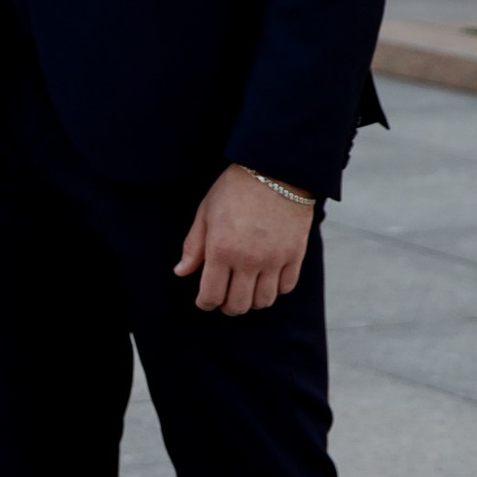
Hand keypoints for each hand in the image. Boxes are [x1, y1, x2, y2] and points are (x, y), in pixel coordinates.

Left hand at [175, 163, 312, 314]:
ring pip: (263, 301)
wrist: (275, 170)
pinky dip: (275, 289)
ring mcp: (274, 259)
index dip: (205, 303)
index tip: (204, 301)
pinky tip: (266, 279)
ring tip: (246, 290)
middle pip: (238, 305)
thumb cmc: (234, 189)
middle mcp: (248, 260)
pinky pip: (286, 287)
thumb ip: (194, 246)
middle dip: (228, 306)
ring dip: (252, 301)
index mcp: (222, 250)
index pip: (212, 295)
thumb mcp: (206, 213)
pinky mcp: (295, 255)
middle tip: (224, 298)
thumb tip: (181, 272)